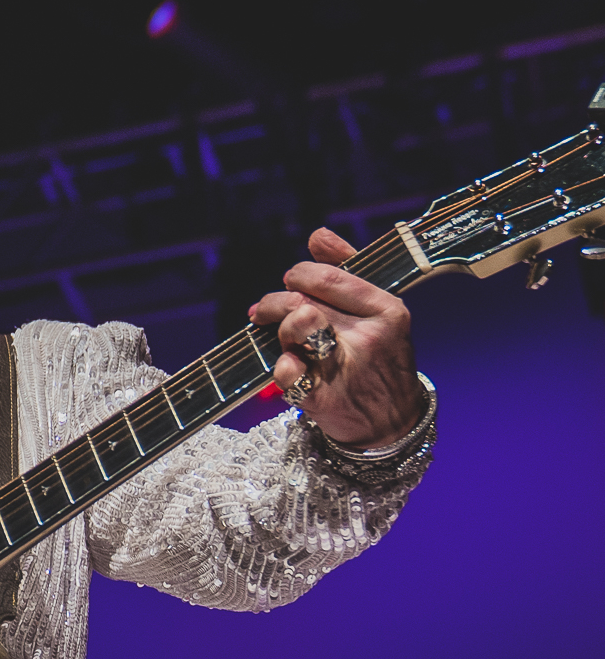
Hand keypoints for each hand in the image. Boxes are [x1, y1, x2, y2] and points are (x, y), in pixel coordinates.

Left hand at [250, 228, 423, 446]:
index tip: (290, 283)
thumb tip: (318, 235)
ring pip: (296, 328)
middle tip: (266, 311)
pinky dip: (279, 365)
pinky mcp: (324, 398)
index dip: (297, 276)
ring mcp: (347, 368)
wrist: (392, 423)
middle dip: (276, 303)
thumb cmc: (380, 359)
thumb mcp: (380, 313)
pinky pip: (287, 371)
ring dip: (278, 329)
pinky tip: (286, 366)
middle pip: (304, 302)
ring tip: (280, 336)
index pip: (328, 277)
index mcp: (387, 310)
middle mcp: (370, 337)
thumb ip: (348, 269)